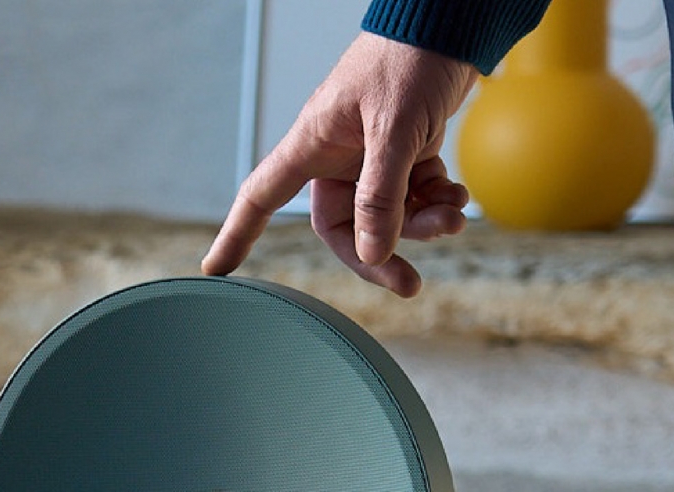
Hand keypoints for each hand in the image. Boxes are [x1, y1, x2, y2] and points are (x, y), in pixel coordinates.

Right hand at [201, 33, 477, 296]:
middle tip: (410, 284)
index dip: (238, 234)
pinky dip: (437, 202)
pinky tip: (457, 196)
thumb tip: (371, 254)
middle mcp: (339, 154)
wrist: (452, 24)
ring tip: (454, 217)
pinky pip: (415, 197)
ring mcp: (373, 156)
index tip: (216, 270)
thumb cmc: (412, 59)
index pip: (262, 196)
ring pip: (388, 217)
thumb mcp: (395, 130)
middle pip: (345, 228)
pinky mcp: (406, 152)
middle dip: (380, 254)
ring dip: (422, 226)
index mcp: (315, 142)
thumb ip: (382, 196)